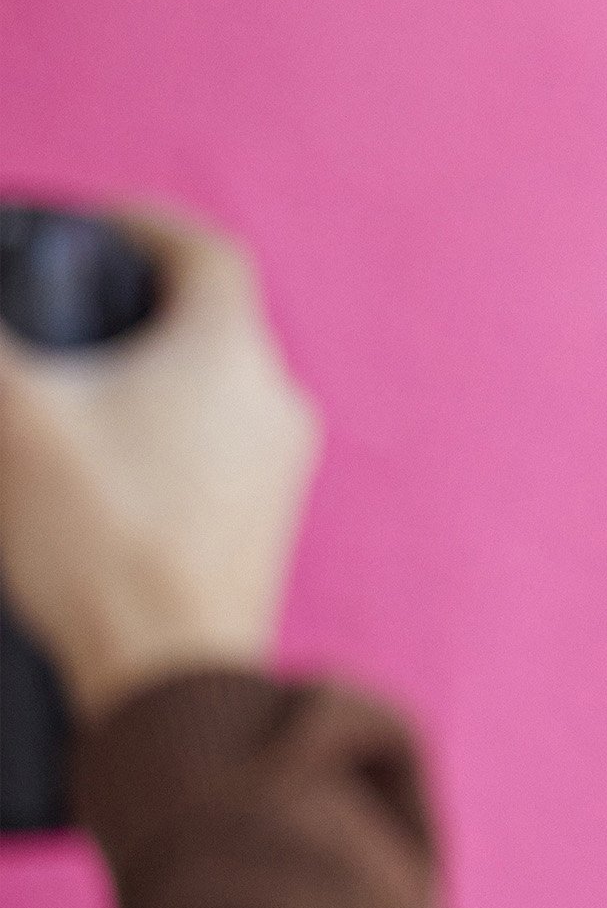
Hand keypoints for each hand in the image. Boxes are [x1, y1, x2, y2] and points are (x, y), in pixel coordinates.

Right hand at [0, 204, 319, 723]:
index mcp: (233, 353)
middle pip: (206, 325)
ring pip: (209, 395)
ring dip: (142, 385)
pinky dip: (157, 444)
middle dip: (130, 314)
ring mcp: (279, 471)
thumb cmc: (102, 540)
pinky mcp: (262, 529)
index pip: (206, 253)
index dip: (146, 227)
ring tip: (67, 405)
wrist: (173, 680)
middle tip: (59, 323)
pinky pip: (211, 456)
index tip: (93, 230)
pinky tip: (97, 477)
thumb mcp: (10, 420)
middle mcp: (277, 403)